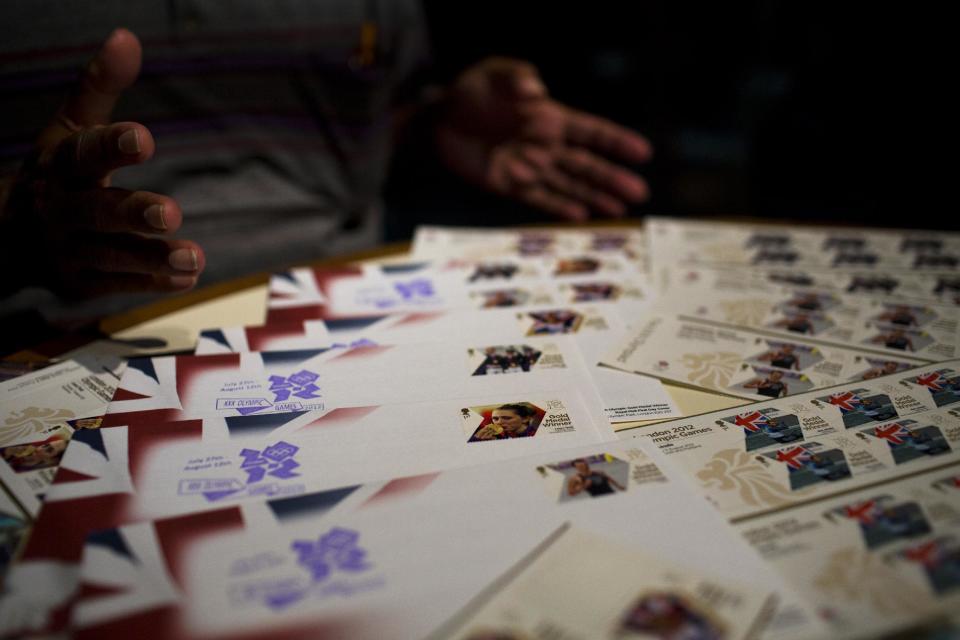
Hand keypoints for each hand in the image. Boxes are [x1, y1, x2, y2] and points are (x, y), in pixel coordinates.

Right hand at [0, 28, 203, 297]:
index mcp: (61, 167)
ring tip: (193, 256)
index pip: (84, 154)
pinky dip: (151, 282)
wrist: (8, 235)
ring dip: (153, 257)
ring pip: (113, 255)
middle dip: (132, 212)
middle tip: (170, 212)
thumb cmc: (57, 173)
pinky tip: (187, 278)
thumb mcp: (70, 129)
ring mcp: (72, 250)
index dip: (112, 145)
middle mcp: (63, 210)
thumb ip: (99, 89)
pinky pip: (120, 284)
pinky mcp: (83, 281)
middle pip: (97, 211)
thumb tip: (127, 37)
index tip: (144, 138)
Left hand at [434, 57, 651, 220]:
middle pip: (586, 164)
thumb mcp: (494, 74)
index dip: (616, 142)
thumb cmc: (471, 92)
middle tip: (639, 193)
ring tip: (620, 211)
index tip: (642, 153)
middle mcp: (545, 145)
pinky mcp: (509, 184)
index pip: (590, 132)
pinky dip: (559, 206)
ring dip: (594, 197)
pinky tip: (581, 216)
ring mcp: (529, 167)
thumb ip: (517, 76)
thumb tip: (537, 91)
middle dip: (612, 178)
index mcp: (549, 118)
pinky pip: (539, 198)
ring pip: (569, 185)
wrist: (438, 120)